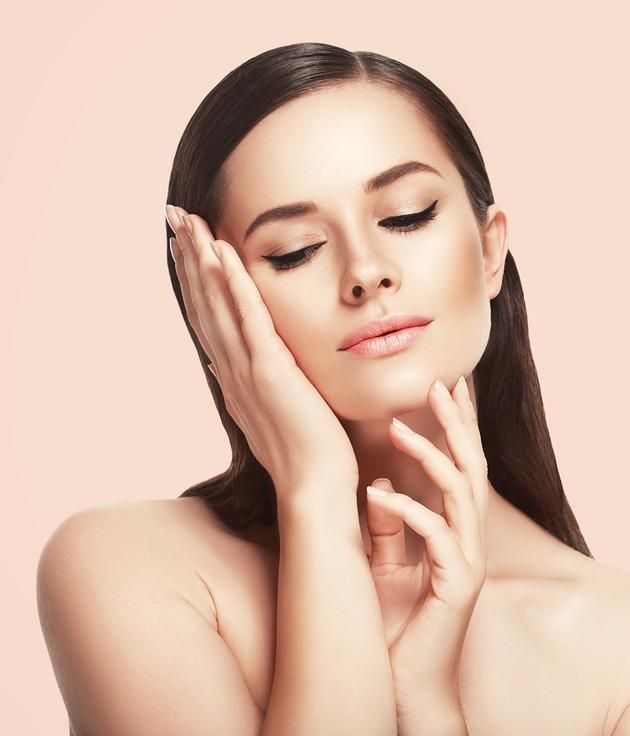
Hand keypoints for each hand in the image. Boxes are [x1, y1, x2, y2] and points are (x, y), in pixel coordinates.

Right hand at [166, 205, 359, 499]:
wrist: (317, 486)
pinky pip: (250, 321)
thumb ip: (254, 382)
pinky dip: (235, 287)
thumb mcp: (275, 409)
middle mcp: (233, 371)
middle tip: (175, 216)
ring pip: (218, 306)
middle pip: (204, 303)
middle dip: (189, 257)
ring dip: (203, 261)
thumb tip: (227, 363)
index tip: (187, 242)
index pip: (209, 317)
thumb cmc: (309, 452)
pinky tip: (225, 254)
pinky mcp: (271, 374)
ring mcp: (249, 371)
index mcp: (235, 377)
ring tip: (190, 222)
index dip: (195, 278)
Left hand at [363, 375, 487, 717]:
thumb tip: (380, 487)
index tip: (449, 384)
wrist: (411, 689)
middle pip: (471, 467)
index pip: (462, 467)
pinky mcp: (458, 585)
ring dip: (431, 456)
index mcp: (458, 532)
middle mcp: (470, 540)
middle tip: (438, 383)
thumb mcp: (386, 569)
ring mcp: (468, 561)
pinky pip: (437, 537)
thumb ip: (388, 529)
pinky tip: (382, 496)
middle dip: (456, 423)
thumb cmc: (399, 631)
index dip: (460, 426)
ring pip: (460, 493)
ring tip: (399, 427)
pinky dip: (409, 512)